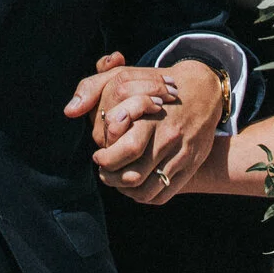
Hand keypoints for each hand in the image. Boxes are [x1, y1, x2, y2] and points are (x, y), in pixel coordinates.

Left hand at [77, 55, 225, 204]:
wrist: (203, 91)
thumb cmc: (156, 84)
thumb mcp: (124, 76)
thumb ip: (92, 88)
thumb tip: (69, 111)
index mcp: (150, 116)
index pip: (124, 147)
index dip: (105, 157)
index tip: (98, 155)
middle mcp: (167, 136)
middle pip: (133, 173)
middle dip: (111, 176)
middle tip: (103, 169)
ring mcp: (181, 154)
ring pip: (146, 188)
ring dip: (125, 189)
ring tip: (116, 179)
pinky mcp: (189, 166)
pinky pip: (162, 194)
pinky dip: (143, 196)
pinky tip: (134, 185)